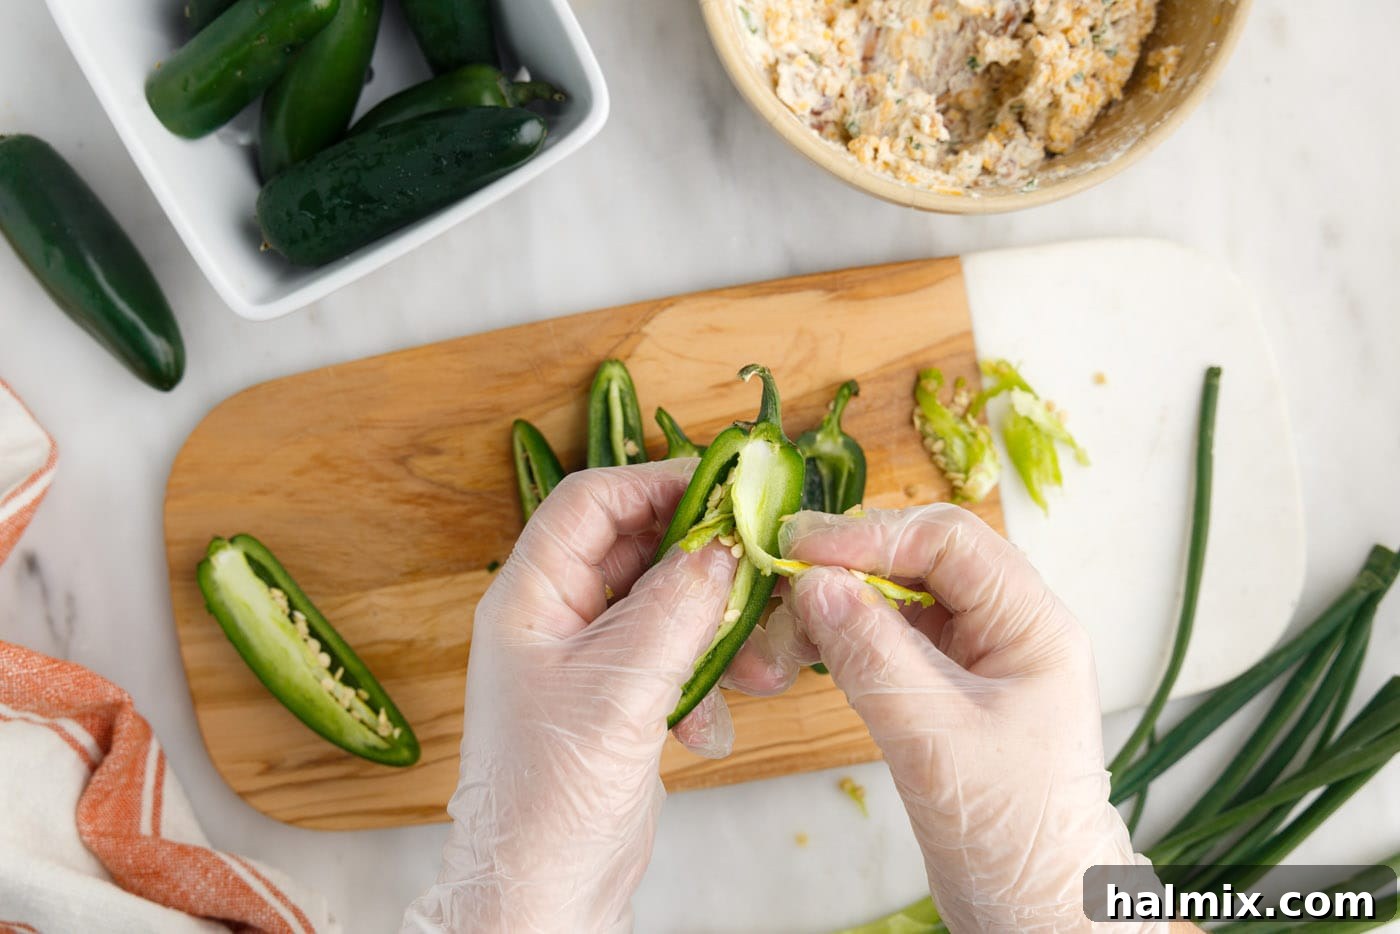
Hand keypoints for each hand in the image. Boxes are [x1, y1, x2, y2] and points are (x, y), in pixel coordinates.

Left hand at [402, 461, 786, 932]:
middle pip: (630, 545)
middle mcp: (552, 618)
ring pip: (658, 601)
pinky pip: (669, 654)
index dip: (653, 483)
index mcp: (528, 598)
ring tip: (747, 655)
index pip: (588, 503)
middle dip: (694, 554)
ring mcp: (584, 659)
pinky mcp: (615, 698)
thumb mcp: (619, 689)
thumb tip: (723, 545)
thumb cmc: (550, 796)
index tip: (723, 489)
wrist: (543, 894)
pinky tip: (706, 724)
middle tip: (754, 556)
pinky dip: (700, 675)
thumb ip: (675, 608)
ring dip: (707, 621)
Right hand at [772, 505, 1149, 932]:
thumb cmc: (1011, 833)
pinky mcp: (954, 689)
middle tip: (787, 571)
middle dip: (856, 560)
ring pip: (907, 595)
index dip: (872, 535)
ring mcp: (983, 657)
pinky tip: (814, 645)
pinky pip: (898, 637)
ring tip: (791, 618)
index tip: (802, 547)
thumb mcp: (934, 738)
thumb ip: (872, 653)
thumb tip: (814, 583)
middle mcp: (1013, 627)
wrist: (1036, 911)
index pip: (951, 542)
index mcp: (1034, 625)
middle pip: (927, 558)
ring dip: (848, 598)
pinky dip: (853, 634)